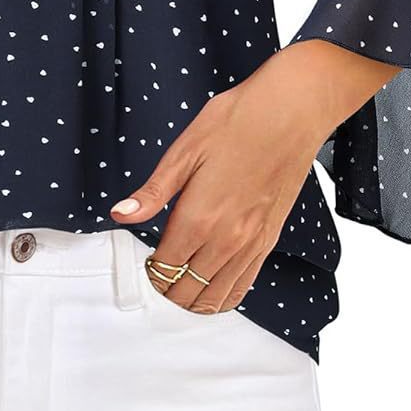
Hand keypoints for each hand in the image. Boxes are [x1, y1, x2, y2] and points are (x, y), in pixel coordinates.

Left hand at [108, 47, 350, 312]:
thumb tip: (119, 213)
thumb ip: (152, 192)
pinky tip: (212, 285)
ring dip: (193, 297)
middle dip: (167, 288)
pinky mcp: (270, 240)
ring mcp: (252, 244)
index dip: (150, 270)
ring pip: (216, 297)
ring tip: (179, 282)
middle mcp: (226, 240)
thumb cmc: (237, 122)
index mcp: (198, 218)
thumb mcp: (184, 151)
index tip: (145, 260)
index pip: (165, 269)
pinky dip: (223, 295)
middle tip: (158, 272)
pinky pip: (244, 286)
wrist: (290, 113)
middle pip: (187, 291)